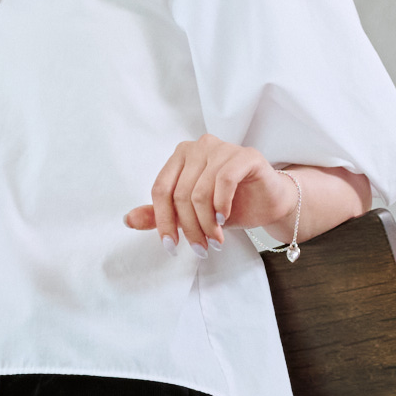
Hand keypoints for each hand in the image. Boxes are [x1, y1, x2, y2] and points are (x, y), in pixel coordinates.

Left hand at [126, 139, 302, 249]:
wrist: (268, 203)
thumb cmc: (229, 205)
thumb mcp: (190, 214)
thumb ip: (160, 214)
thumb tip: (127, 220)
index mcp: (180, 156)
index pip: (161, 190)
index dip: (163, 221)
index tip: (171, 246)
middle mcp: (199, 146)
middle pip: (180, 194)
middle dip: (189, 228)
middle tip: (201, 249)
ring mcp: (223, 148)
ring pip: (201, 191)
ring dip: (206, 223)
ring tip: (215, 239)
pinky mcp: (246, 155)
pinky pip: (224, 180)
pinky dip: (222, 206)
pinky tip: (225, 219)